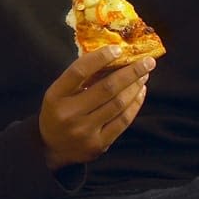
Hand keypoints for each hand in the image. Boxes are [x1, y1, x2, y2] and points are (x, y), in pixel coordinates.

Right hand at [38, 48, 154, 168]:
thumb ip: (79, 78)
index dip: (100, 58)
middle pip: (106, 88)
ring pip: (118, 104)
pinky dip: (135, 104)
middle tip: (147, 61)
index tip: (118, 49)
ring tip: (144, 75)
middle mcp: (69, 114)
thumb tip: (111, 58)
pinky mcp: (99, 144)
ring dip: (135, 86)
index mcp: (55, 97)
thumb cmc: (57, 113)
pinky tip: (140, 93)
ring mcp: (85, 131)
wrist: (51, 148)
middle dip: (131, 72)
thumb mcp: (58, 94)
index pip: (78, 72)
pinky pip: (123, 121)